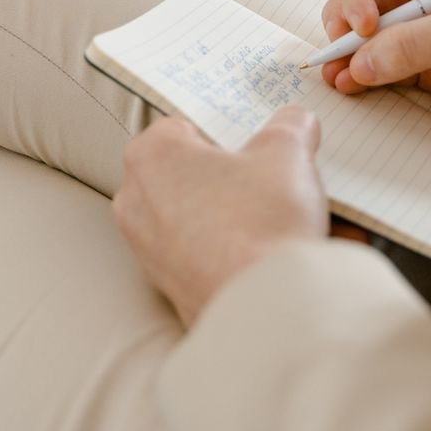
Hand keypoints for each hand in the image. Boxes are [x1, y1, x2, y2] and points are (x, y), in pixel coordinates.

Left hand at [113, 107, 327, 327]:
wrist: (268, 307)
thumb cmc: (262, 222)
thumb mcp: (288, 152)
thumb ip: (290, 125)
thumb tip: (296, 122)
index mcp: (151, 155)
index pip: (184, 125)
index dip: (224, 132)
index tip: (251, 142)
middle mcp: (135, 201)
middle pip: (184, 171)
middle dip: (221, 173)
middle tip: (263, 177)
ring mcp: (145, 250)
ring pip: (189, 214)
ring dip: (221, 212)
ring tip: (265, 217)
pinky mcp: (165, 287)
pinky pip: (194, 254)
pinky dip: (220, 250)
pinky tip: (256, 250)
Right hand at [321, 0, 430, 125]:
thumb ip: (416, 44)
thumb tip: (362, 62)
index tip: (356, 27)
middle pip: (368, 2)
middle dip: (348, 26)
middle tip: (337, 52)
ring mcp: (429, 34)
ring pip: (371, 38)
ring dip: (350, 55)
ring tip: (338, 76)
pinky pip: (385, 68)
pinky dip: (364, 76)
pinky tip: (353, 85)